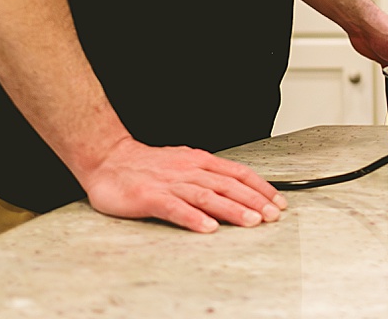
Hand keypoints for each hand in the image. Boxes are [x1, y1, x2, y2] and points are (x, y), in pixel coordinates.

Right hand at [78, 137, 285, 232]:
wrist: (109, 159)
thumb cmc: (148, 165)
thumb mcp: (184, 164)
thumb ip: (208, 176)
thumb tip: (238, 188)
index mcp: (200, 161)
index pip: (237, 173)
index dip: (260, 187)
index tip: (278, 201)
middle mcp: (189, 170)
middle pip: (228, 185)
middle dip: (254, 200)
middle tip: (273, 215)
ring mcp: (170, 183)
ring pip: (207, 195)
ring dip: (231, 209)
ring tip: (251, 221)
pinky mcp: (150, 197)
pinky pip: (175, 208)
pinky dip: (193, 217)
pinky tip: (208, 227)